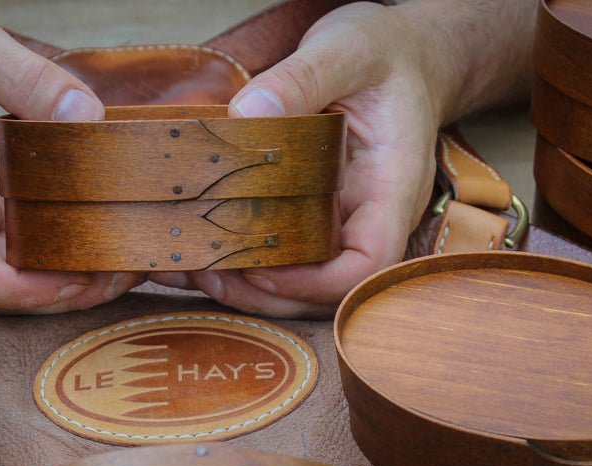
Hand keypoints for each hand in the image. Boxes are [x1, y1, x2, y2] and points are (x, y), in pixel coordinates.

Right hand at [0, 0, 142, 312]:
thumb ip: (30, 78)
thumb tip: (88, 118)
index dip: (20, 289)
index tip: (75, 280)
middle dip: (61, 288)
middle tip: (125, 269)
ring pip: (6, 259)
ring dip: (62, 267)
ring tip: (122, 255)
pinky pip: (9, 230)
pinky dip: (51, 236)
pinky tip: (93, 224)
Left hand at [152, 0, 532, 317]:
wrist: (401, 53)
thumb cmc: (386, 51)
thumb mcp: (346, 48)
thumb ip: (301, 78)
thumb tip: (247, 113)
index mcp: (393, 185)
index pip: (369, 261)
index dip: (316, 280)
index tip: (261, 266)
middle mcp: (370, 213)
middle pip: (325, 284)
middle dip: (264, 291)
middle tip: (204, 270)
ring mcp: (342, 216)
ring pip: (300, 278)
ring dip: (246, 283)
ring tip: (189, 266)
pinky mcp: (313, 209)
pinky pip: (283, 248)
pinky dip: (241, 256)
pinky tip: (196, 245)